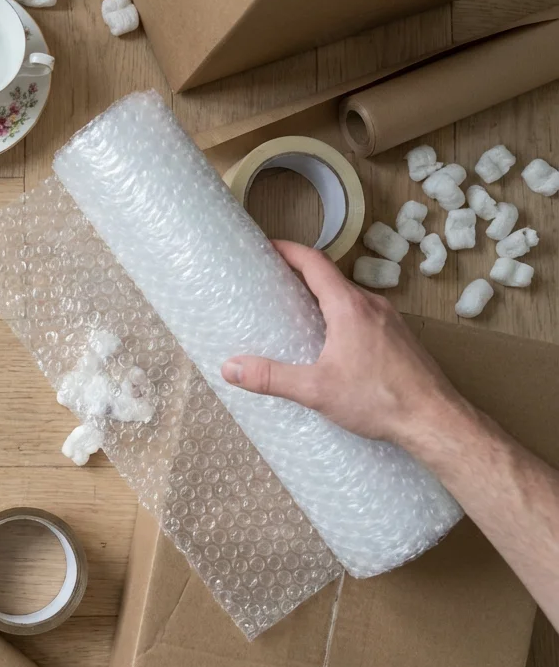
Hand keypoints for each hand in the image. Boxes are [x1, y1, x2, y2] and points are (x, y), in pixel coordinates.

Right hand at [220, 240, 466, 445]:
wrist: (436, 420)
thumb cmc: (380, 400)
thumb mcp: (316, 390)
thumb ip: (271, 377)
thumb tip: (230, 368)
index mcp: (350, 307)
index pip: (315, 263)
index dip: (289, 250)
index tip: (268, 245)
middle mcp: (373, 306)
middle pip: (332, 278)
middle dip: (302, 276)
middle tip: (274, 284)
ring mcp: (391, 322)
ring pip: (350, 298)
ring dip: (324, 298)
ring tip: (299, 315)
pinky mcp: (401, 340)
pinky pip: (366, 316)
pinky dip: (343, 318)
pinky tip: (333, 345)